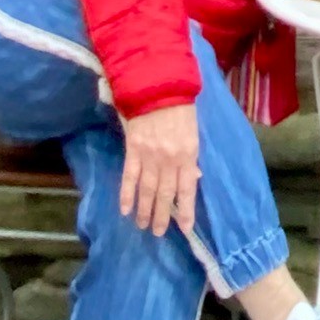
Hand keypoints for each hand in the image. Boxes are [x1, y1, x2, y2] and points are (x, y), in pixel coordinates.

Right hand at [120, 101, 199, 237]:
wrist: (158, 86)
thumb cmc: (180, 107)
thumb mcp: (194, 132)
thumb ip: (192, 156)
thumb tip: (195, 177)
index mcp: (188, 154)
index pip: (187, 189)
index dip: (185, 211)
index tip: (184, 228)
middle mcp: (169, 160)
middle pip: (165, 194)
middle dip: (161, 216)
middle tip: (157, 233)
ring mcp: (150, 156)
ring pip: (147, 189)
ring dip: (144, 210)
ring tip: (142, 226)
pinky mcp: (133, 150)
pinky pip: (129, 176)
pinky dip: (126, 194)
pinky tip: (124, 209)